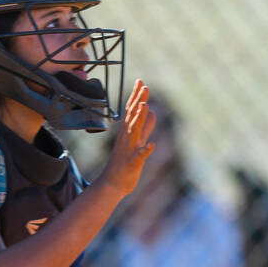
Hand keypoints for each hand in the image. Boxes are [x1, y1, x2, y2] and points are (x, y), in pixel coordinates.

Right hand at [99, 79, 153, 195]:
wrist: (113, 185)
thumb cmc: (125, 164)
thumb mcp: (139, 142)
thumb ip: (146, 127)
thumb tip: (154, 112)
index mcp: (128, 133)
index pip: (132, 111)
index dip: (137, 96)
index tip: (141, 81)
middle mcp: (127, 139)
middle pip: (132, 116)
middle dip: (138, 101)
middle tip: (144, 85)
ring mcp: (129, 150)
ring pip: (134, 132)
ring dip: (139, 119)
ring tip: (144, 106)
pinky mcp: (132, 164)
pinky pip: (139, 156)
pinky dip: (145, 150)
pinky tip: (151, 145)